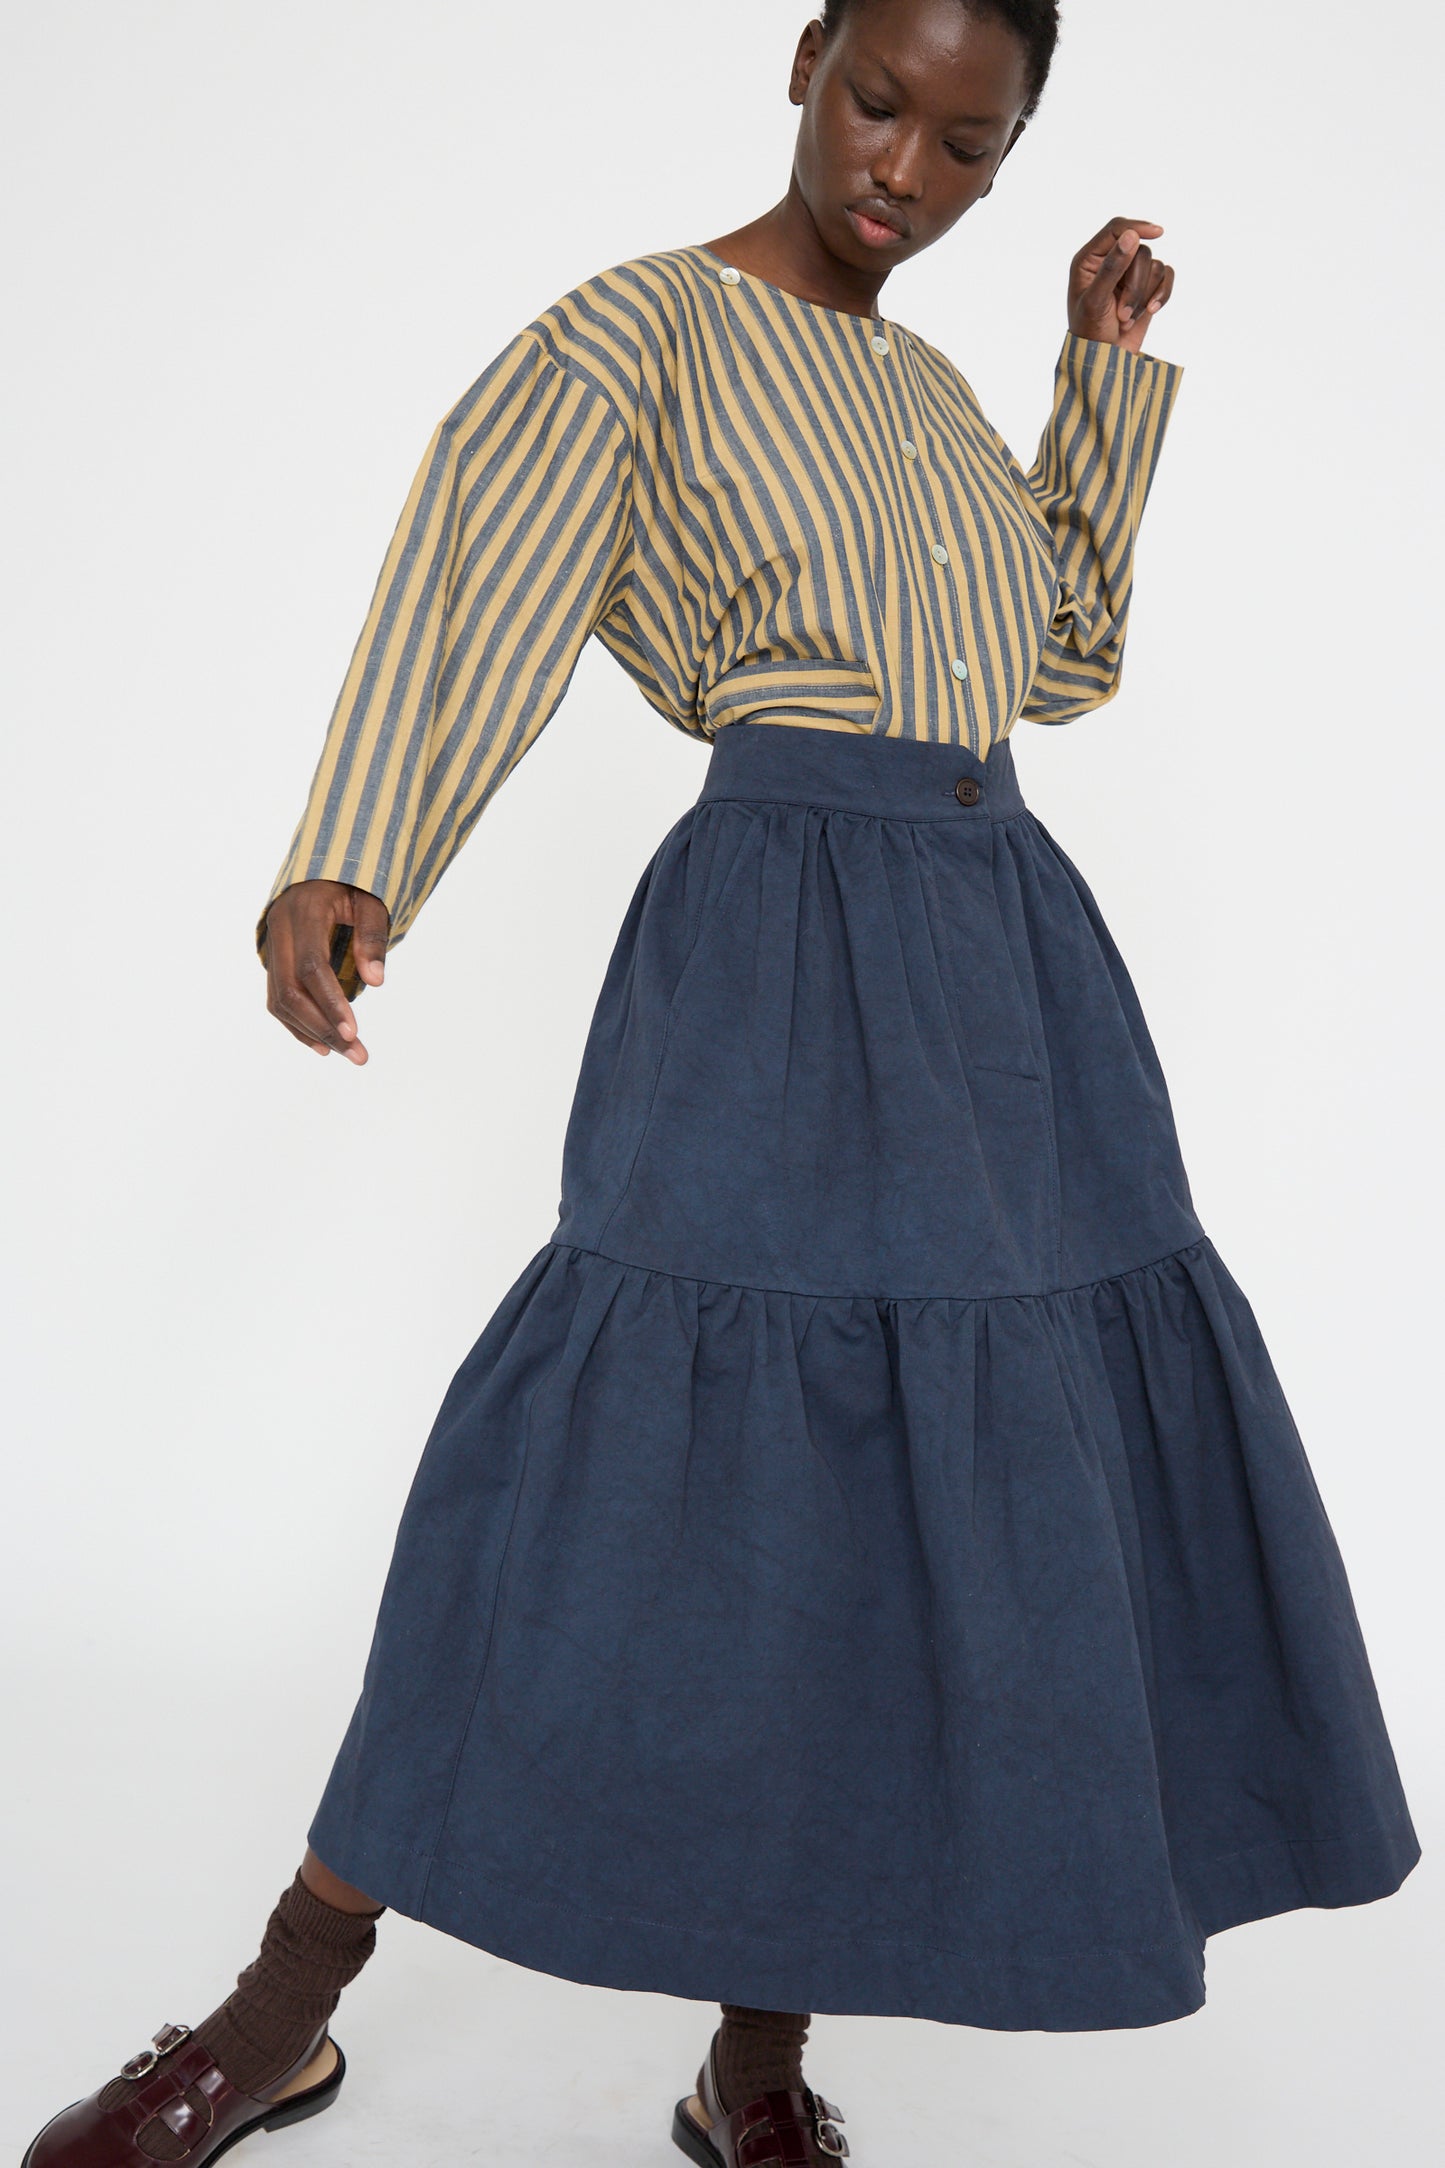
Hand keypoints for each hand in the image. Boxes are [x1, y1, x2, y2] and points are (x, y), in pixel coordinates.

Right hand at [263, 879, 389, 1062]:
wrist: (320, 870)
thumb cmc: (351, 884)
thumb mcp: (370, 899)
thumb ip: (372, 936)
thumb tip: (376, 982)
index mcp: (302, 912)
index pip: (311, 966)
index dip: (330, 1002)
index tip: (354, 1032)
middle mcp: (279, 930)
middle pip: (291, 991)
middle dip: (323, 1027)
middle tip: (358, 1054)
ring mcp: (272, 946)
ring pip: (280, 1000)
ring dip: (311, 1032)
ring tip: (346, 1053)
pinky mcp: (274, 960)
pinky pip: (277, 999)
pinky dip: (298, 1025)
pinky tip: (322, 1045)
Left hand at [1067, 216, 1174, 352]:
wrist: (1104, 360)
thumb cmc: (1091, 332)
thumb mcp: (1096, 301)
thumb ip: (1111, 267)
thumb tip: (1131, 235)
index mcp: (1089, 260)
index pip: (1116, 229)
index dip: (1137, 227)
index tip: (1158, 232)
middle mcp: (1110, 261)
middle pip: (1139, 251)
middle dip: (1135, 284)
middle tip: (1123, 313)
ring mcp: (1129, 274)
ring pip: (1153, 265)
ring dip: (1144, 295)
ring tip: (1127, 319)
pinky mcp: (1146, 287)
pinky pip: (1166, 275)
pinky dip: (1161, 294)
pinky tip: (1151, 311)